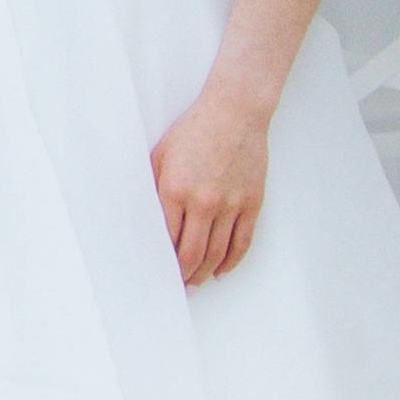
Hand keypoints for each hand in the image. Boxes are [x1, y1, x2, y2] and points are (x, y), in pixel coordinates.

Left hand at [151, 93, 269, 285]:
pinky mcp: (251, 203)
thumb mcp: (160, 157)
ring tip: (195, 283)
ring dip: (204, 273)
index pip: (166, 240)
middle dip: (182, 276)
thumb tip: (147, 221)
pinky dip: (231, 262)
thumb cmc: (193, 131)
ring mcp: (230, 204)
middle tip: (177, 286)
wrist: (234, 113)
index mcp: (174, 191)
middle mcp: (203, 202)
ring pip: (217, 253)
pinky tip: (220, 271)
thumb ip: (153, 190)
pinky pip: (242, 242)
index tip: (158, 271)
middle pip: (192, 254)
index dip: (162, 261)